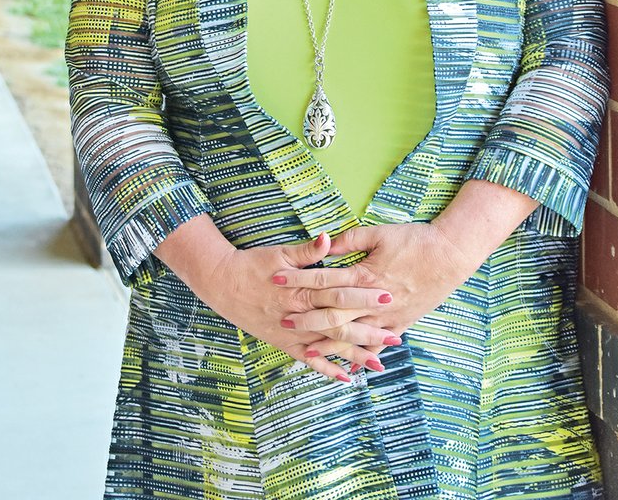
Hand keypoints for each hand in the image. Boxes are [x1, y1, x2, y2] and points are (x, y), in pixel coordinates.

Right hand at [193, 231, 397, 381]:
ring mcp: (292, 331)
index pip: (339, 291)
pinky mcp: (284, 343)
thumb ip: (307, 250)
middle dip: (367, 329)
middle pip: (339, 322)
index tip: (388, 296)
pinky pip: (309, 360)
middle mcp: (299, 313)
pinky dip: (327, 369)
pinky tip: (346, 377)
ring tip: (380, 362)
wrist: (222, 283)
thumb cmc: (253, 264)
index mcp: (301, 288)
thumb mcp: (279, 253)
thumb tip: (328, 239)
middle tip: (395, 335)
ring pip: (328, 345)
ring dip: (354, 353)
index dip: (364, 295)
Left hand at [272, 222, 472, 355]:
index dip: (298, 278)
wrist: (449, 256)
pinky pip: (377, 344)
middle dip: (307, 318)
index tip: (276, 279)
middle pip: (333, 312)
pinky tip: (350, 366)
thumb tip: (323, 243)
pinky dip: (363, 356)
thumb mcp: (378, 234)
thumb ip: (349, 241)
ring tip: (308, 350)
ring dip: (330, 342)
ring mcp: (387, 316)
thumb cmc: (414, 240)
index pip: (323, 279)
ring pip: (353, 334)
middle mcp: (373, 300)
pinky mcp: (400, 323)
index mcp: (365, 275)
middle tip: (282, 321)